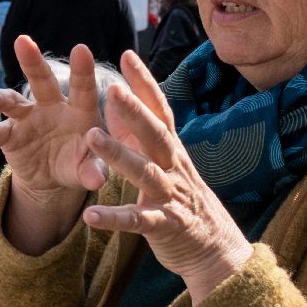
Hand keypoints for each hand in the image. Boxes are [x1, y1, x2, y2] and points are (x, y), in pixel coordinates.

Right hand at [0, 36, 109, 202]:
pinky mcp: (9, 134)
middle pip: (41, 80)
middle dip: (32, 61)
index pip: (82, 88)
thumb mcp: (90, 169)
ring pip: (11, 101)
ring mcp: (27, 118)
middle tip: (23, 41)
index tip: (81, 49)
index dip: (82, 70)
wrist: (53, 177)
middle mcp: (50, 107)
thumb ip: (93, 170)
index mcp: (78, 111)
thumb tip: (97, 179)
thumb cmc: (79, 164)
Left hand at [82, 50, 252, 302]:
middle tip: (113, 89)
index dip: (146, 84)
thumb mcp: (168, 162)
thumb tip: (124, 98)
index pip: (160, 111)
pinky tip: (89, 215)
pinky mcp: (165, 227)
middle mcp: (174, 168)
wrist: (217, 251)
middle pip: (155, 135)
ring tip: (92, 137)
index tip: (128, 55)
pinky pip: (137, 221)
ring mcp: (171, 197)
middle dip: (135, 112)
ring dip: (119, 155)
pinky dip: (114, 218)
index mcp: (172, 151)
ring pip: (145, 173)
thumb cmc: (184, 200)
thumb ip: (145, 133)